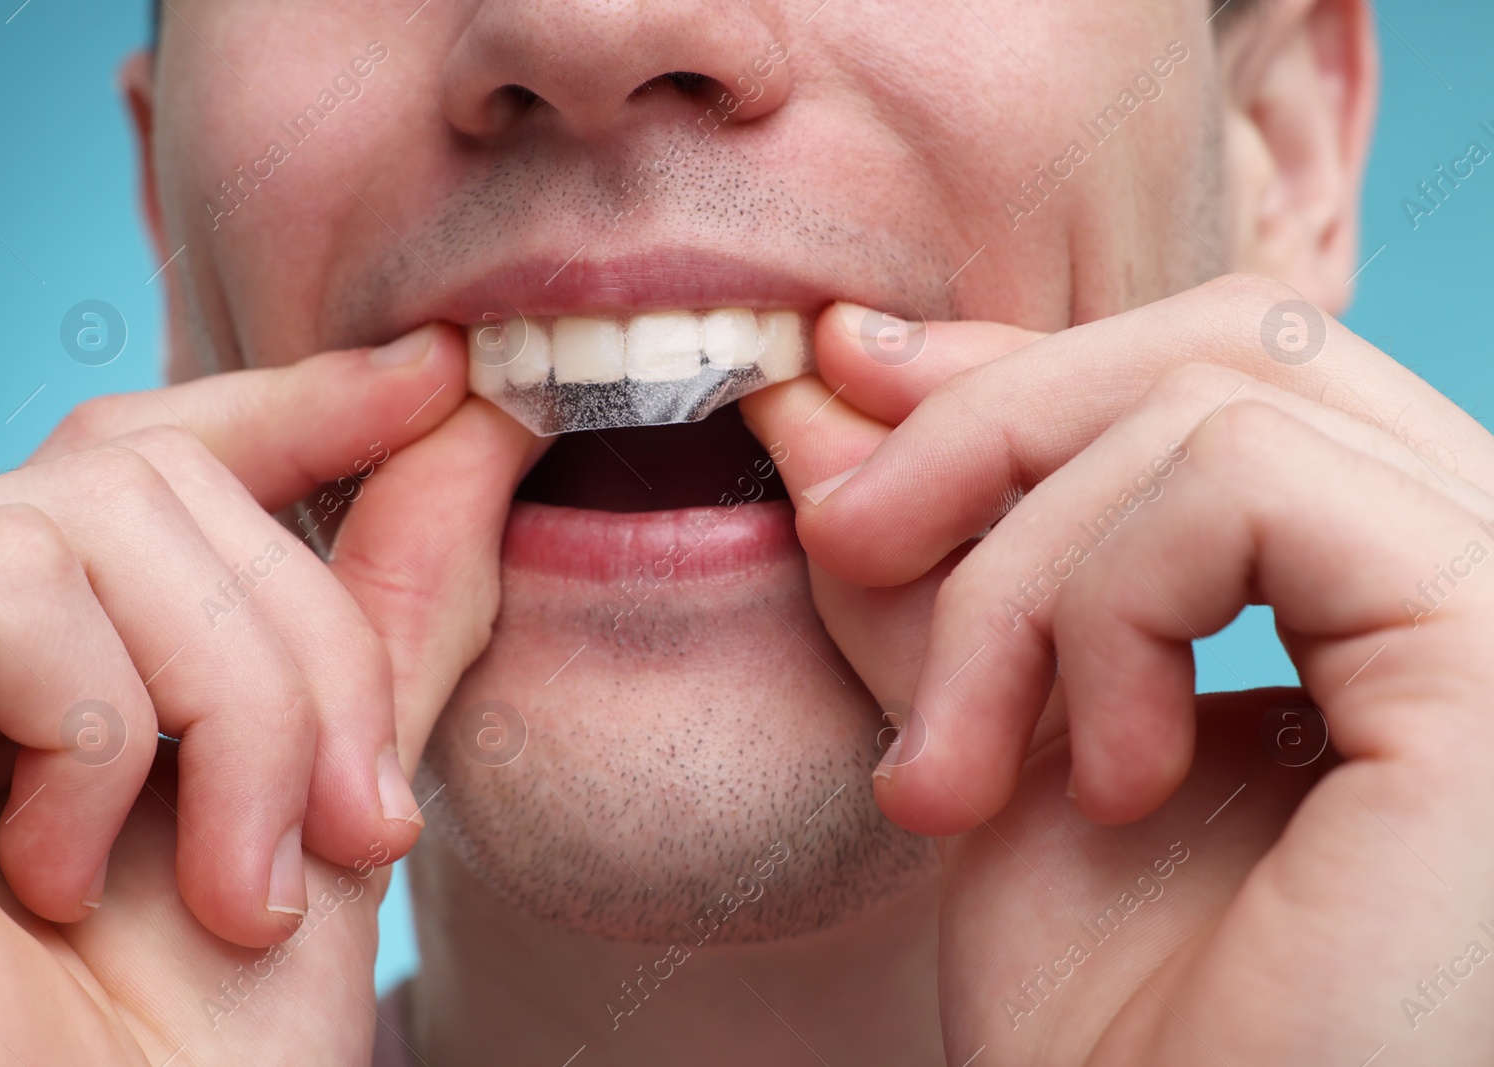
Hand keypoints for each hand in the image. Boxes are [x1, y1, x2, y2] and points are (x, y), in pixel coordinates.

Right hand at [0, 325, 535, 1062]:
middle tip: (362, 825)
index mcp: (53, 655)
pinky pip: (15, 584)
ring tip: (240, 889)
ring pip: (105, 513)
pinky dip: (105, 730)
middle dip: (308, 644)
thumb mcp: (327, 801)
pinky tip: (65, 879)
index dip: (302, 402)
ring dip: (238, 708)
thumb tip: (472, 425)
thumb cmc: (185, 1054)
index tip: (444, 373)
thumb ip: (384, 616)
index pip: (156, 456)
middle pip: (155, 476)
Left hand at [744, 276, 1493, 1062]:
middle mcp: (1481, 584)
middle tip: (843, 537)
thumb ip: (934, 561)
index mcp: (1390, 605)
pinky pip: (1252, 484)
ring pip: (1223, 405)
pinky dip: (1109, 604)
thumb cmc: (1118, 1036)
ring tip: (956, 771)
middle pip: (1232, 349)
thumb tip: (824, 385)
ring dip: (1019, 571)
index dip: (1022, 360)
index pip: (1221, 381)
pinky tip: (1101, 782)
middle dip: (991, 425)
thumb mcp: (998, 741)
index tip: (845, 375)